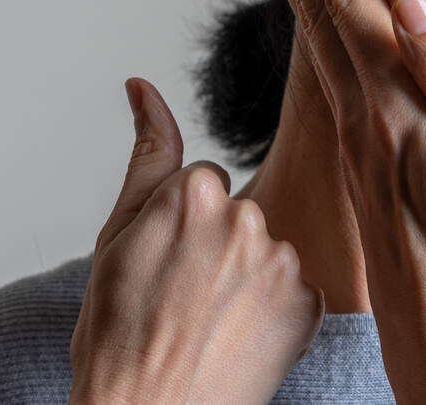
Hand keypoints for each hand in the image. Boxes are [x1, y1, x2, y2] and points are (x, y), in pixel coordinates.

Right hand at [68, 77, 324, 404]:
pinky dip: (276, 312)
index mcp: (193, 192)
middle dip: (217, 248)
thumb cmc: (119, 338)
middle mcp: (247, 217)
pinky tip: (242, 339)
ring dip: (248, 278)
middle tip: (183, 300)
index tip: (165, 266)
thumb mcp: (116, 237)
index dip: (180, 228)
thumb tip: (143, 86)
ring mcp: (283, 261)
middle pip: (240, 214)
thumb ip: (145, 154)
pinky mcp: (309, 303)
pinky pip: (296, 289)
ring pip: (269, 250)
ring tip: (210, 324)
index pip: (204, 183)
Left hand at [257, 0, 425, 400]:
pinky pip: (331, 82)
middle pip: (320, 19)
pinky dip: (319, 38)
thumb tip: (410, 4)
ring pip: (319, 48)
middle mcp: (362, 120)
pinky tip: (321, 34)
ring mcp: (359, 145)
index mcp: (391, 108)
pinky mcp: (365, 168)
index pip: (348, 8)